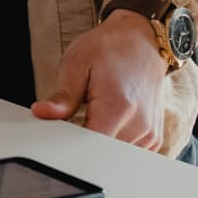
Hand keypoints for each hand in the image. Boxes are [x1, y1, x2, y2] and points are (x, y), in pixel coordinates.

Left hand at [30, 10, 168, 149]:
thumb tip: (42, 113)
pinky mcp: (154, 139)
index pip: (91, 147)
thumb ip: (62, 95)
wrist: (142, 41)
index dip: (70, 144)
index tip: (60, 131)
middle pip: (102, 154)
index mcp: (118, 107)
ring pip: (114, 156)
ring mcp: (150, 134)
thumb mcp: (77, 63)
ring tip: (96, 111)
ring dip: (100, 142)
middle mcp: (139, 125)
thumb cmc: (109, 48)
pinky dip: (114, 141)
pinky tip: (110, 119)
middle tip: (76, 115)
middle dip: (83, 142)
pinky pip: (128, 152)